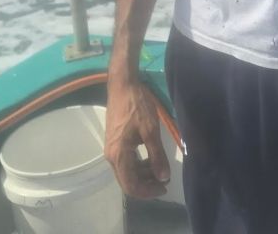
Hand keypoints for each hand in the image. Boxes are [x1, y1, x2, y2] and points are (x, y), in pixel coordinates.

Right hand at [105, 79, 170, 198]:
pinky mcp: (115, 143)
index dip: (148, 191)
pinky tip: (151, 158)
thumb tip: (163, 177)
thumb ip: (157, 155)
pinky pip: (126, 162)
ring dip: (143, 174)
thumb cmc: (137, 106)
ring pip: (127, 172)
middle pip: (128, 182)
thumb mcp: (151, 130)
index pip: (131, 185)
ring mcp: (112, 150)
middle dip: (147, 184)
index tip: (164, 187)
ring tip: (161, 168)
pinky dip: (139, 164)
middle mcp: (112, 157)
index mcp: (119, 156)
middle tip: (165, 179)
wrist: (122, 86)